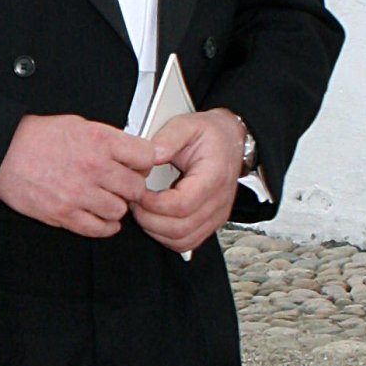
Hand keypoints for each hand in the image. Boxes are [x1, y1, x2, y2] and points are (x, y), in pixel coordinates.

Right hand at [0, 114, 161, 237]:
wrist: (2, 153)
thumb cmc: (34, 137)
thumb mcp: (77, 124)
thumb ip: (108, 138)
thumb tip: (132, 151)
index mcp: (98, 140)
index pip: (146, 156)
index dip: (144, 161)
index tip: (138, 165)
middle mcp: (93, 167)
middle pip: (137, 187)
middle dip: (130, 186)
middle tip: (120, 183)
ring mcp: (79, 193)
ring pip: (120, 210)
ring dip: (115, 206)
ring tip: (104, 198)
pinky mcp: (64, 214)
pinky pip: (99, 229)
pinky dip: (104, 225)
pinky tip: (98, 215)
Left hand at [132, 108, 243, 253]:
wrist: (231, 142)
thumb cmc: (210, 135)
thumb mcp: (187, 124)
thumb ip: (169, 137)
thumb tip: (151, 155)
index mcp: (213, 177)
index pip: (182, 205)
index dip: (154, 203)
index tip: (137, 191)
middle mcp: (218, 202)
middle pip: (180, 228)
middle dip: (149, 219)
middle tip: (133, 201)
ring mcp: (215, 216)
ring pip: (182, 240)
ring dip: (155, 230)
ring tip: (142, 209)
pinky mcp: (209, 223)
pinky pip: (186, 242)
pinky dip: (165, 237)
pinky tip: (154, 218)